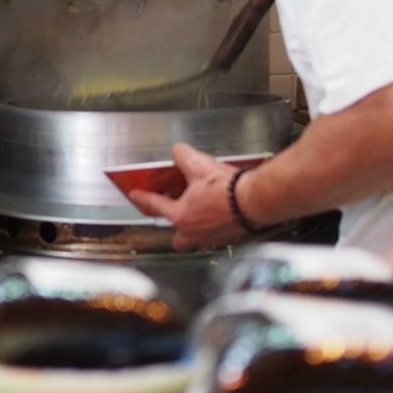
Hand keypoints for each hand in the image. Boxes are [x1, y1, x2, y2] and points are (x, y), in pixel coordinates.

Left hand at [127, 143, 246, 250]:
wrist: (256, 200)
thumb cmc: (228, 189)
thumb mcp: (198, 164)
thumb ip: (181, 156)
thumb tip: (177, 152)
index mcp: (181, 215)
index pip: (155, 205)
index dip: (143, 198)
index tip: (135, 196)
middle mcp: (194, 232)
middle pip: (177, 238)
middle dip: (174, 228)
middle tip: (176, 214)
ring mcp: (212, 238)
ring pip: (197, 240)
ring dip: (195, 229)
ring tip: (199, 214)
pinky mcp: (230, 237)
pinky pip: (216, 237)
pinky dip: (215, 227)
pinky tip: (221, 214)